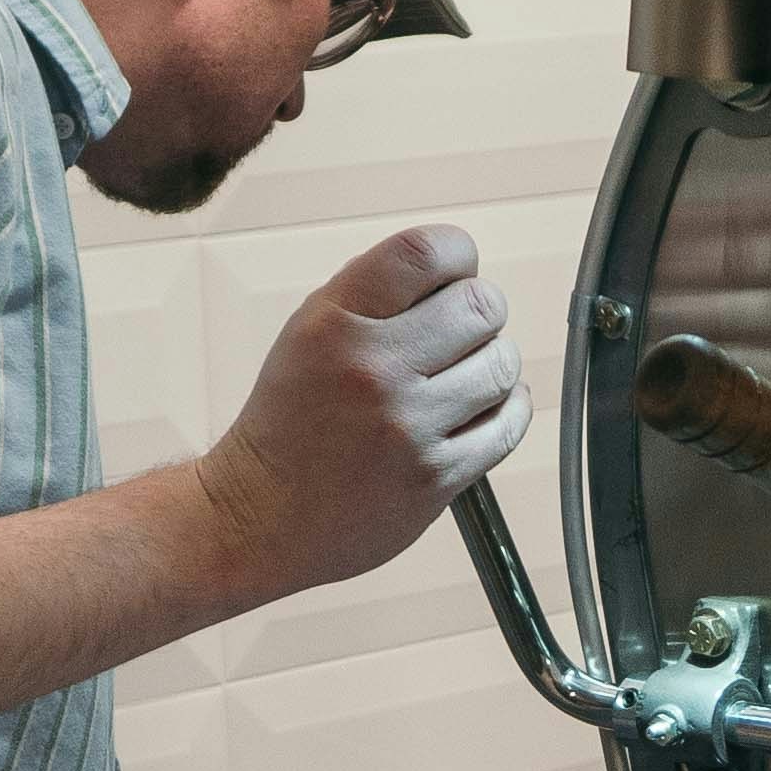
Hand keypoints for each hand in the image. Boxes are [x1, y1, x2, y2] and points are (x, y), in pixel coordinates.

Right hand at [194, 225, 529, 601]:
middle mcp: (373, 370)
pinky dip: (505, 409)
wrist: (262, 516)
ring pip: (501, 366)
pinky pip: (508, 425)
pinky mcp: (436, 477)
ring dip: (491, 364)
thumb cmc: (292, 418)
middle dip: (478, 312)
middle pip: (480, 306)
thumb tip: (459, 270)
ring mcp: (408, 427)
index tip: (455, 273)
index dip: (457, 256)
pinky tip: (479, 408)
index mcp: (335, 323)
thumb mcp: (309, 333)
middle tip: (458, 333)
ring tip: (459, 376)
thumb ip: (377, 294)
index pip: (427, 253)